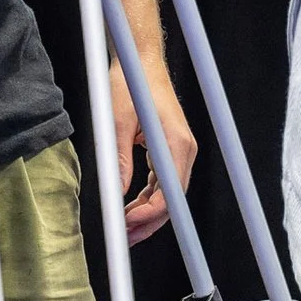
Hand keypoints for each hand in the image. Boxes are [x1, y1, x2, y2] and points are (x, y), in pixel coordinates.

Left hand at [108, 60, 197, 245]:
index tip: (126, 226)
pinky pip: (162, 181)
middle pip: (173, 199)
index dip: (148, 215)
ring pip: (168, 193)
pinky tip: (130, 207)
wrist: (141, 62)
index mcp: (177, 144)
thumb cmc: (132, 84)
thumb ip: (119, 159)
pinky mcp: (170, 148)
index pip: (169, 194)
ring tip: (124, 228)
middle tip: (124, 238)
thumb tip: (115, 193)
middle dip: (149, 221)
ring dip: (147, 212)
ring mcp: (179, 149)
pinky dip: (147, 197)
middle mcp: (184, 150)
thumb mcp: (118, 122)